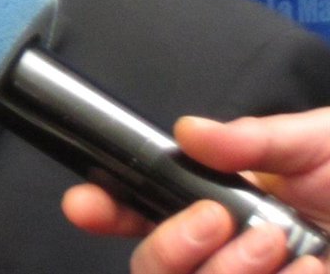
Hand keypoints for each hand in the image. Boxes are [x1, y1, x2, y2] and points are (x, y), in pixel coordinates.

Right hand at [62, 109, 329, 273]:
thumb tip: (185, 132)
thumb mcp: (317, 141)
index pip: (145, 210)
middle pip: (154, 267)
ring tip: (290, 248)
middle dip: (172, 247)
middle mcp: (229, 254)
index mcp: (223, 203)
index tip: (85, 205)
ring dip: (234, 273)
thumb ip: (253, 138)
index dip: (108, 209)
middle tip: (225, 222)